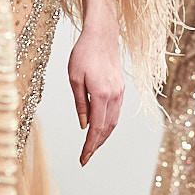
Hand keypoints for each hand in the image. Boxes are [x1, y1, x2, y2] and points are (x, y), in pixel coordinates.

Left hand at [66, 16, 125, 165]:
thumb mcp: (74, 78)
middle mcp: (114, 96)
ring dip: (103, 136)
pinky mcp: (120, 89)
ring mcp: (120, 93)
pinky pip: (116, 113)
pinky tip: (100, 128)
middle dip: (96, 145)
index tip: (83, 159)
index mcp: (102, 95)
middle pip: (107, 129)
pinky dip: (108, 124)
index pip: (97, 128)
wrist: (102, 34)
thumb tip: (84, 126)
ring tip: (91, 147)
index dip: (90, 146)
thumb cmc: (84, 53)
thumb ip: (80, 104)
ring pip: (113, 122)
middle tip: (85, 158)